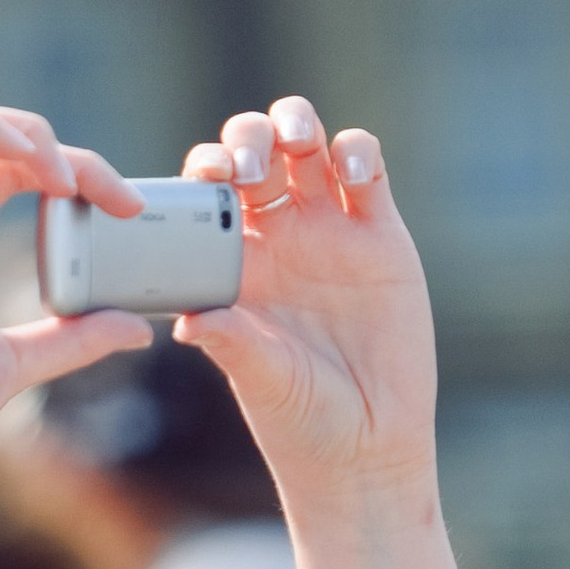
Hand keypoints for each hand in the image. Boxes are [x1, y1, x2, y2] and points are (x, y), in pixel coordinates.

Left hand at [178, 100, 437, 516]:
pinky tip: (350, 173)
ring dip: (295, 123)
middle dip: (245, 139)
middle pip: (256, 152)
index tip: (203, 181)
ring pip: (309, 146)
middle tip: (245, 168)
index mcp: (234, 262)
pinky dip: (356, 152)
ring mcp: (332, 231)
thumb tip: (187, 321)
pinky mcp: (382, 235)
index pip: (207, 193)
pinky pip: (367, 169)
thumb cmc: (301, 420)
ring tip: (294, 142)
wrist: (367, 445)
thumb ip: (231, 343)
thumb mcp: (261, 379)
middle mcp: (279, 238)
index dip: (202, 170)